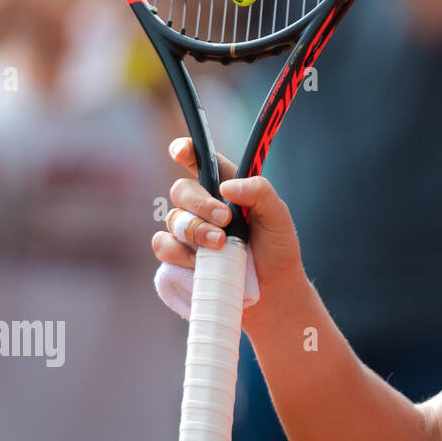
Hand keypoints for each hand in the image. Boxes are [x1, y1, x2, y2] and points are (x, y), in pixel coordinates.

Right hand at [152, 137, 308, 333]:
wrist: (272, 289)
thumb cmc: (276, 248)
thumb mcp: (278, 215)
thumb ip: (259, 192)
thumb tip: (226, 187)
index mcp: (227, 187)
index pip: (201, 161)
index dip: (186, 150)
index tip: (181, 151)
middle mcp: (204, 205)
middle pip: (181, 189)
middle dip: (200, 204)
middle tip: (225, 220)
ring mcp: (189, 231)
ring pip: (173, 219)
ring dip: (197, 232)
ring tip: (222, 245)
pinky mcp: (179, 256)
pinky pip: (163, 246)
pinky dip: (181, 253)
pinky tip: (201, 262)